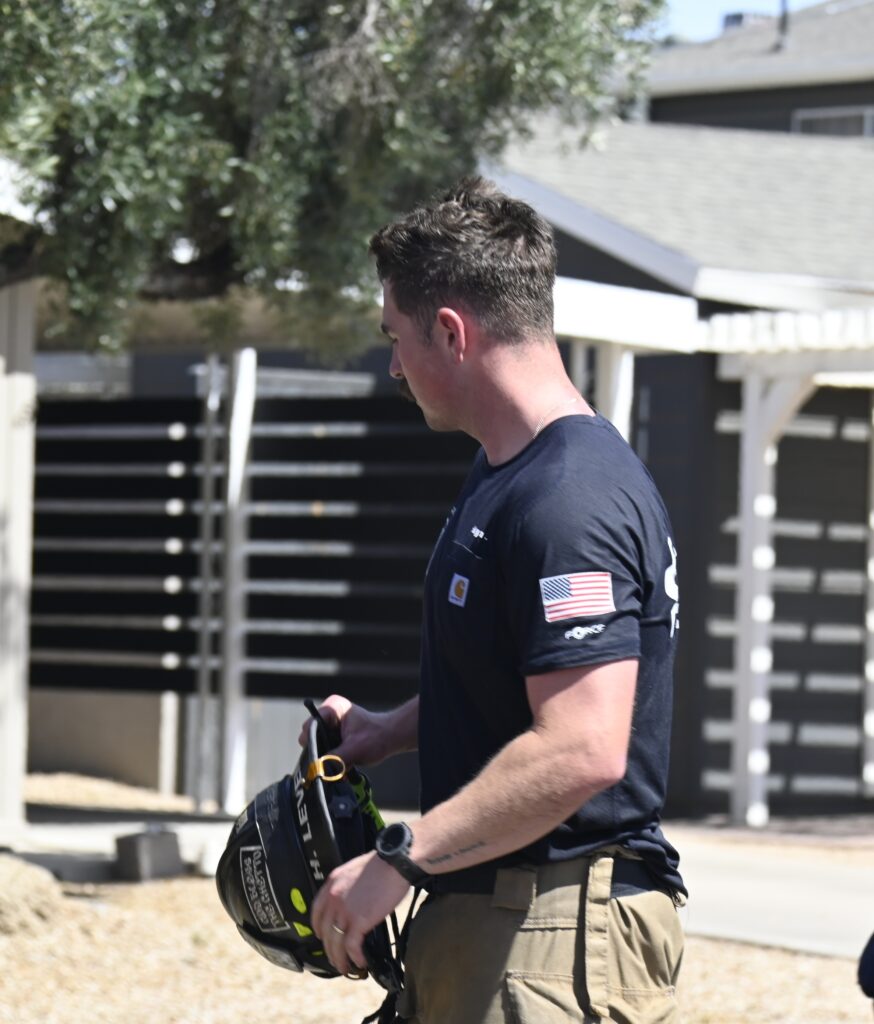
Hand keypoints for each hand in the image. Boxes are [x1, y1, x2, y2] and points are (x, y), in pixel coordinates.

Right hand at [298, 695, 395, 766]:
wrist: (391, 738)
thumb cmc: (378, 736)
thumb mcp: (355, 749)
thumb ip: (335, 759)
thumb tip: (318, 771)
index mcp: (332, 708)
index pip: (310, 726)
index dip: (312, 744)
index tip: (318, 759)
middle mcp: (328, 714)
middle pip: (310, 737)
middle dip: (321, 753)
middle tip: (333, 763)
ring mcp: (330, 725)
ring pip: (317, 746)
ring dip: (327, 758)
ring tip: (341, 763)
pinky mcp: (333, 736)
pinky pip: (324, 750)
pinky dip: (331, 759)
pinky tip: (342, 764)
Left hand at [311, 851, 409, 975]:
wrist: (396, 862)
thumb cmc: (383, 863)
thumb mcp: (355, 870)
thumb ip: (348, 886)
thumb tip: (352, 903)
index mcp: (332, 883)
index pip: (316, 911)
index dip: (318, 928)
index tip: (323, 936)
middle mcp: (334, 898)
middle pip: (325, 931)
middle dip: (329, 949)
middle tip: (336, 958)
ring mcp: (345, 910)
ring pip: (335, 943)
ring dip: (339, 959)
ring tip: (346, 968)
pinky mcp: (359, 921)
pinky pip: (351, 946)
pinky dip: (355, 958)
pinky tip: (361, 962)